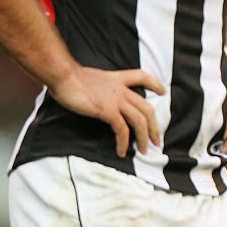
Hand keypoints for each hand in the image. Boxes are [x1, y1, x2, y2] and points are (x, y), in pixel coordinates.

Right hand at [50, 66, 164, 156]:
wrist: (63, 76)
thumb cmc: (71, 77)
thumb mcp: (93, 78)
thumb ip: (101, 86)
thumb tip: (98, 95)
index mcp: (117, 79)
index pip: (142, 76)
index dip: (155, 84)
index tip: (163, 91)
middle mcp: (120, 89)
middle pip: (146, 107)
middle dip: (154, 126)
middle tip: (156, 140)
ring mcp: (116, 100)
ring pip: (139, 120)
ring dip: (143, 137)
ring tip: (143, 150)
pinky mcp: (107, 111)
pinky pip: (122, 129)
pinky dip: (123, 142)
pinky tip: (121, 151)